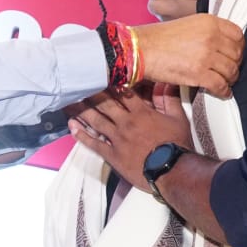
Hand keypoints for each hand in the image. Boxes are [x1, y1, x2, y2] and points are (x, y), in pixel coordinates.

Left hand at [68, 84, 193, 191]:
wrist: (172, 171)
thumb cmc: (177, 146)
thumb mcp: (178, 119)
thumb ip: (169, 99)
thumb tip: (165, 82)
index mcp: (141, 113)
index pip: (122, 93)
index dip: (110, 83)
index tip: (99, 74)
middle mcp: (126, 122)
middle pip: (104, 104)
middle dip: (90, 93)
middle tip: (77, 84)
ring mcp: (117, 139)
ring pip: (95, 120)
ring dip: (81, 110)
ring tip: (68, 101)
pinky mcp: (112, 154)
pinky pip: (93, 143)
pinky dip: (81, 135)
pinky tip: (71, 126)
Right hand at [132, 14, 242, 98]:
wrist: (141, 50)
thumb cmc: (159, 38)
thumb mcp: (188, 24)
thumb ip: (207, 31)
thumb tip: (221, 45)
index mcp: (209, 22)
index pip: (238, 35)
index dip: (238, 47)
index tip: (233, 54)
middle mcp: (211, 37)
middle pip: (237, 54)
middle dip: (234, 64)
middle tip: (228, 70)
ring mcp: (206, 56)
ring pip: (231, 71)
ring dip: (230, 79)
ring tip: (224, 81)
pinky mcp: (199, 74)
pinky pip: (220, 85)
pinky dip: (224, 91)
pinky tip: (222, 92)